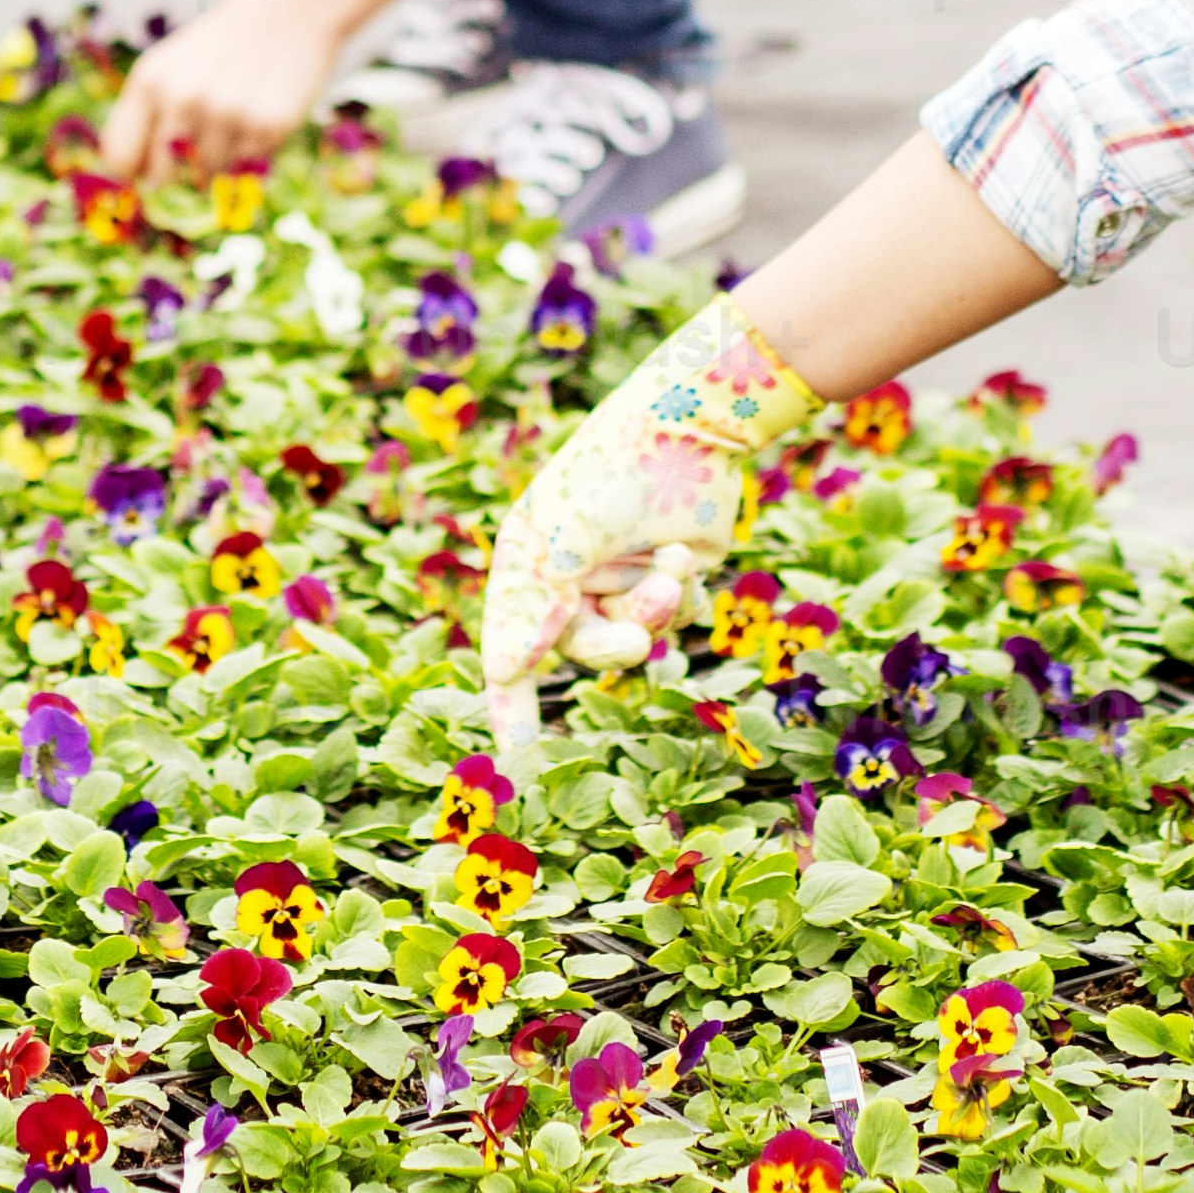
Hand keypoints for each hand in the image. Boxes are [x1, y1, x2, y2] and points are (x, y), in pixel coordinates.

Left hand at [91, 0, 344, 183]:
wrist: (290, 12)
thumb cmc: (220, 49)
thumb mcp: (169, 69)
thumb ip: (144, 119)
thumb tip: (134, 182)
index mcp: (150, 83)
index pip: (121, 160)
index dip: (136, 171)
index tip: (154, 167)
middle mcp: (183, 99)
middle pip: (162, 181)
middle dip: (178, 175)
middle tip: (199, 149)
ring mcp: (225, 114)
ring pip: (208, 179)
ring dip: (221, 161)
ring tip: (235, 120)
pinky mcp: (267, 126)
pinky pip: (247, 169)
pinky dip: (253, 154)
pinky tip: (259, 118)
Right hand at [480, 293, 816, 759]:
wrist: (688, 427)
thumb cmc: (609, 476)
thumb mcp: (565, 540)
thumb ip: (536, 606)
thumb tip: (506, 668)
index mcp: (528, 567)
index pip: (512, 654)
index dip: (513, 710)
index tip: (518, 765)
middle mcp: (571, 578)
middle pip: (586, 650)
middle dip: (616, 640)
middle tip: (641, 636)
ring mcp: (623, 578)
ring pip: (639, 633)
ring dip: (657, 608)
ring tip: (673, 563)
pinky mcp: (671, 576)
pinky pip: (678, 618)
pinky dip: (684, 594)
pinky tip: (686, 552)